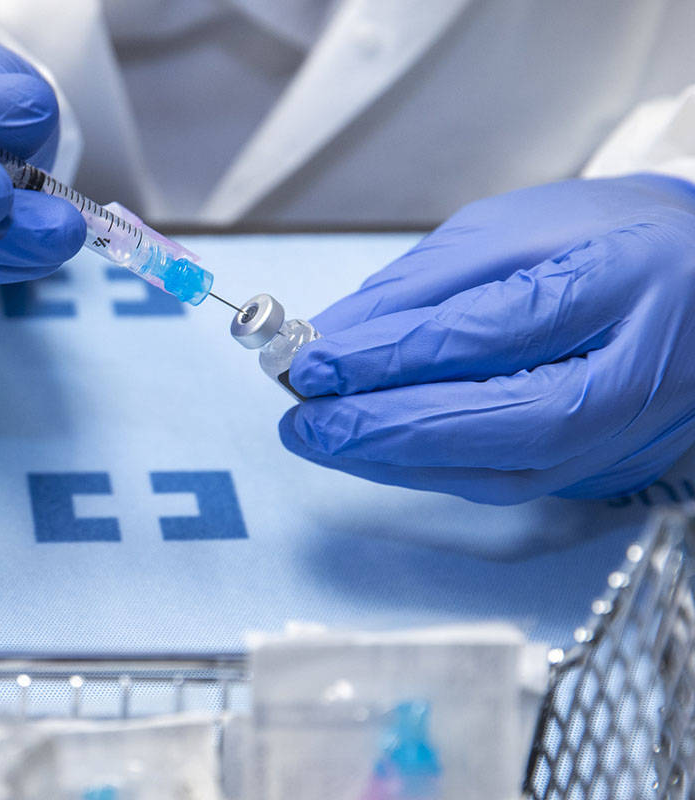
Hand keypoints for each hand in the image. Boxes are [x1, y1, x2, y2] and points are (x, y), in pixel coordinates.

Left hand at [281, 174, 694, 504]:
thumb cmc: (605, 241)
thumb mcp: (510, 230)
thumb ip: (421, 286)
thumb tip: (334, 334)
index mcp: (616, 286)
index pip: (489, 333)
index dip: (392, 356)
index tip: (313, 363)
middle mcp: (630, 376)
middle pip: (499, 422)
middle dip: (385, 428)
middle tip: (303, 422)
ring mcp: (620, 434)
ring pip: (498, 472)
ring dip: (395, 461)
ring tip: (320, 440)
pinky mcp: (596, 467)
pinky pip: (503, 485)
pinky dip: (427, 472)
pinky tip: (372, 454)